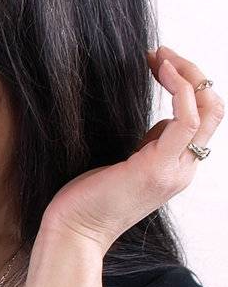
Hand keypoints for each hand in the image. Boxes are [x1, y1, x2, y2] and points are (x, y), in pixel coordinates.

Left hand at [41, 48, 220, 252]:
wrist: (73, 233)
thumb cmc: (88, 199)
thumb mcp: (127, 163)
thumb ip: (150, 144)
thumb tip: (160, 122)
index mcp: (178, 167)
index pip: (203, 117)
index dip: (187, 83)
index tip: (159, 62)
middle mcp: (184, 169)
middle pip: (213, 109)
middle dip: (192, 72)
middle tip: (161, 52)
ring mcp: (175, 170)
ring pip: (207, 110)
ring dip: (187, 74)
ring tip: (159, 55)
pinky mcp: (157, 168)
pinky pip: (186, 120)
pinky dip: (180, 88)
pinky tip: (160, 70)